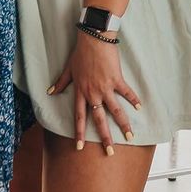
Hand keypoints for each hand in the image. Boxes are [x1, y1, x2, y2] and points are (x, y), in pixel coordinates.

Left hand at [49, 31, 141, 153]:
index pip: (79, 117)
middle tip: (109, 152)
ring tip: (130, 137)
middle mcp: (93, 93)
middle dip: (105, 137)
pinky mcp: (116, 79)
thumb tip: (50, 92)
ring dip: (123, 124)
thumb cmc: (80, 53)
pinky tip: (139, 107)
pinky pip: (126, 92)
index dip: (79, 133)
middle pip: (99, 119)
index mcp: (81, 92)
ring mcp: (106, 87)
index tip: (79, 148)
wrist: (94, 39)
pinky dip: (133, 99)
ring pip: (115, 110)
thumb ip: (61, 83)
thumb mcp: (68, 69)